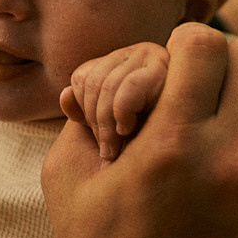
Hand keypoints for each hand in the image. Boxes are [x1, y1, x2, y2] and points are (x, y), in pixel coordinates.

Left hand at [60, 42, 170, 160]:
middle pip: (94, 79)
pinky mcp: (173, 71)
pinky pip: (129, 85)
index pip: (83, 77)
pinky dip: (121, 110)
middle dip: (95, 120)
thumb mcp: (104, 136)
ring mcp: (159, 59)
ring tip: (116, 149)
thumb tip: (65, 96)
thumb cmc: (141, 160)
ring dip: (106, 122)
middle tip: (107, 152)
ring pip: (109, 83)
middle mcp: (142, 55)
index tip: (98, 141)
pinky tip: (129, 130)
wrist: (169, 181)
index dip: (84, 110)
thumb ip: (85, 116)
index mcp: (123, 66)